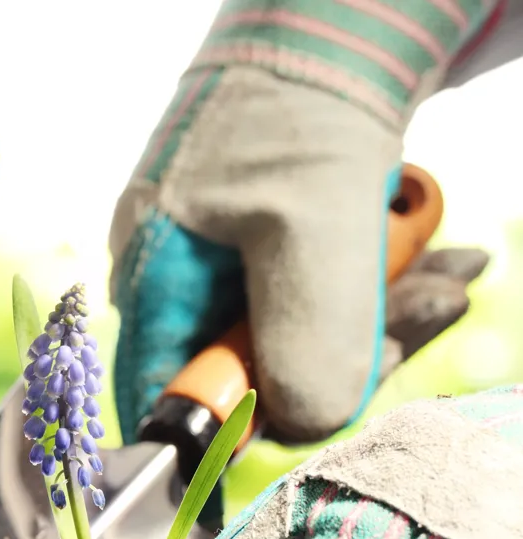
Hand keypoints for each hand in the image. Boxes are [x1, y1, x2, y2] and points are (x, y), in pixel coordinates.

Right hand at [108, 3, 498, 443]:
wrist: (326, 24)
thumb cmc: (299, 117)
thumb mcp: (310, 238)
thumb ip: (305, 347)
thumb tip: (305, 424)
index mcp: (154, 285)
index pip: (168, 401)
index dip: (237, 427)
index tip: (318, 409)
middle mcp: (176, 283)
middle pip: (252, 371)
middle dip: (351, 355)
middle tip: (427, 318)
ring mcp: (220, 262)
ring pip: (299, 332)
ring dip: (385, 317)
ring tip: (455, 276)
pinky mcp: (265, 243)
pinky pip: (320, 294)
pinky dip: (381, 287)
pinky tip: (436, 260)